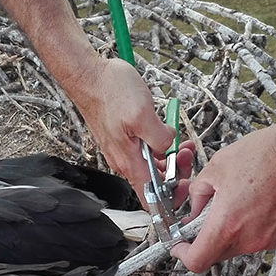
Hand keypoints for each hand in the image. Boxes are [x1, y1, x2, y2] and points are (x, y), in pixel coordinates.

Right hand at [70, 57, 177, 198]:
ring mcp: (123, 150)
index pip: (150, 198)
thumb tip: (170, 146)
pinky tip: (165, 131)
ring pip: (152, 165)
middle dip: (176, 171)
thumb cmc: (109, 91)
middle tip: (186, 152)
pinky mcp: (124, 139)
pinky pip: (146, 150)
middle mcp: (124, 160)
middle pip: (155, 182)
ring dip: (170, 156)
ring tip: (180, 140)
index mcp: (129, 161)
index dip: (170, 199)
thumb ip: (160, 138)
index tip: (185, 186)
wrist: (89, 76)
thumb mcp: (142, 114)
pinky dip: (160, 145)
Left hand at [170, 113, 275, 271]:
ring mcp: (267, 240)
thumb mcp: (216, 166)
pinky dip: (247, 225)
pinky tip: (252, 200)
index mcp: (227, 225)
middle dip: (204, 237)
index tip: (179, 243)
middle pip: (214, 253)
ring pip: (235, 245)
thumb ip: (198, 192)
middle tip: (204, 214)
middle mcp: (248, 239)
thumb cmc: (269, 153)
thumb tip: (194, 206)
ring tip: (234, 199)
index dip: (182, 253)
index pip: (196, 261)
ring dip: (227, 229)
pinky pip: (255, 237)